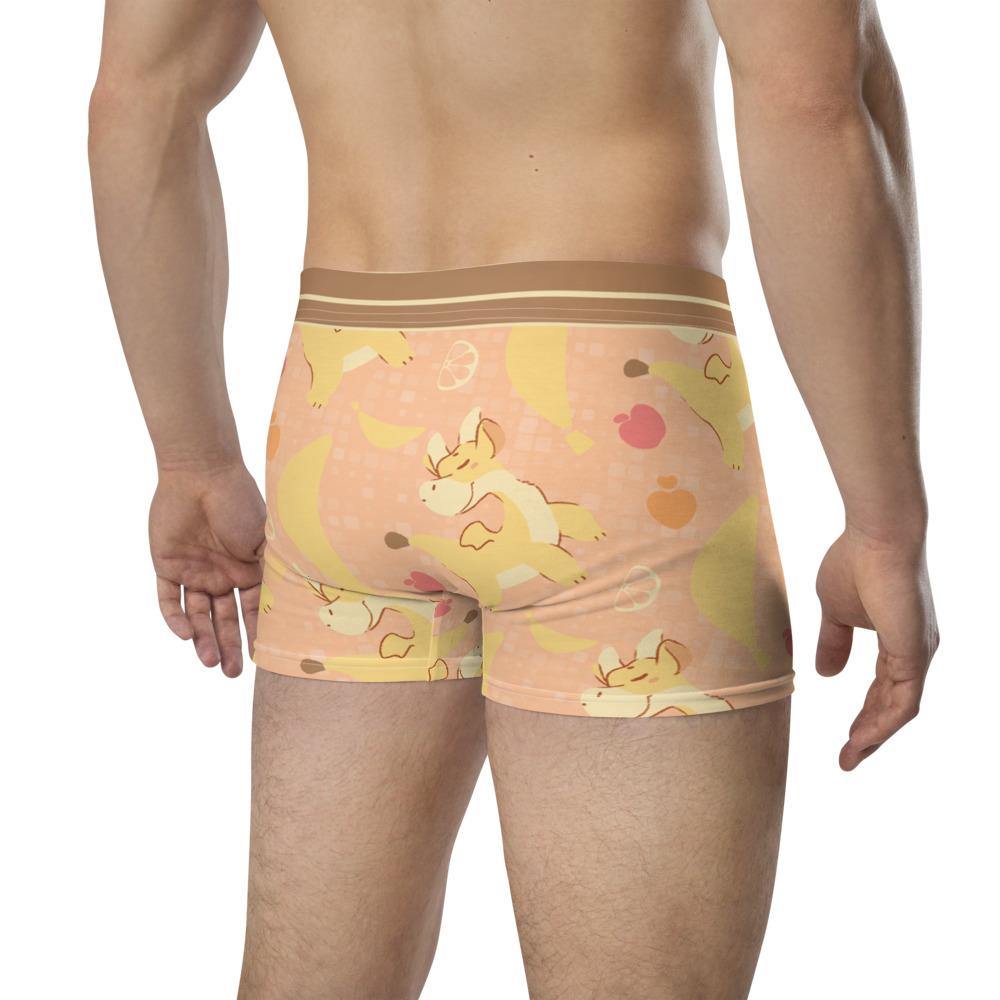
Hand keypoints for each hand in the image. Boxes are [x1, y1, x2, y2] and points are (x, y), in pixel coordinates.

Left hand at [149, 463, 265, 676]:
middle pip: (224, 620)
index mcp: (249, 570)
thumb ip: (274, 573)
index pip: (255, 610)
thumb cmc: (240, 503)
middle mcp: (223, 576)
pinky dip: (175, 618)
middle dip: (230, 647)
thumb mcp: (267, 542)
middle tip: (233, 674)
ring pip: (198, 616)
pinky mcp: (168, 566)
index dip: (258, 634)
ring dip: (203, 640)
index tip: (264, 658)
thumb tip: (295, 608)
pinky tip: (185, 634)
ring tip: (210, 662)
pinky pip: (168, 599)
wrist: (202, 474)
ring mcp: (195, 572)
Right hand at [815, 527, 938, 769]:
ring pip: (899, 710)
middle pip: (893, 706)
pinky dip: (883, 723)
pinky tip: (863, 738)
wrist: (877, 535)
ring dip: (874, 735)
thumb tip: (824, 674)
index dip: (864, 715)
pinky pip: (903, 702)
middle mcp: (914, 651)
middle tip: (848, 757)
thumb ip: (833, 643)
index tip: (845, 738)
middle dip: (870, 734)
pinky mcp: (915, 653)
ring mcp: (918, 653)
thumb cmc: (855, 562)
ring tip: (851, 756)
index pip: (882, 689)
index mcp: (898, 640)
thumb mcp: (834, 611)